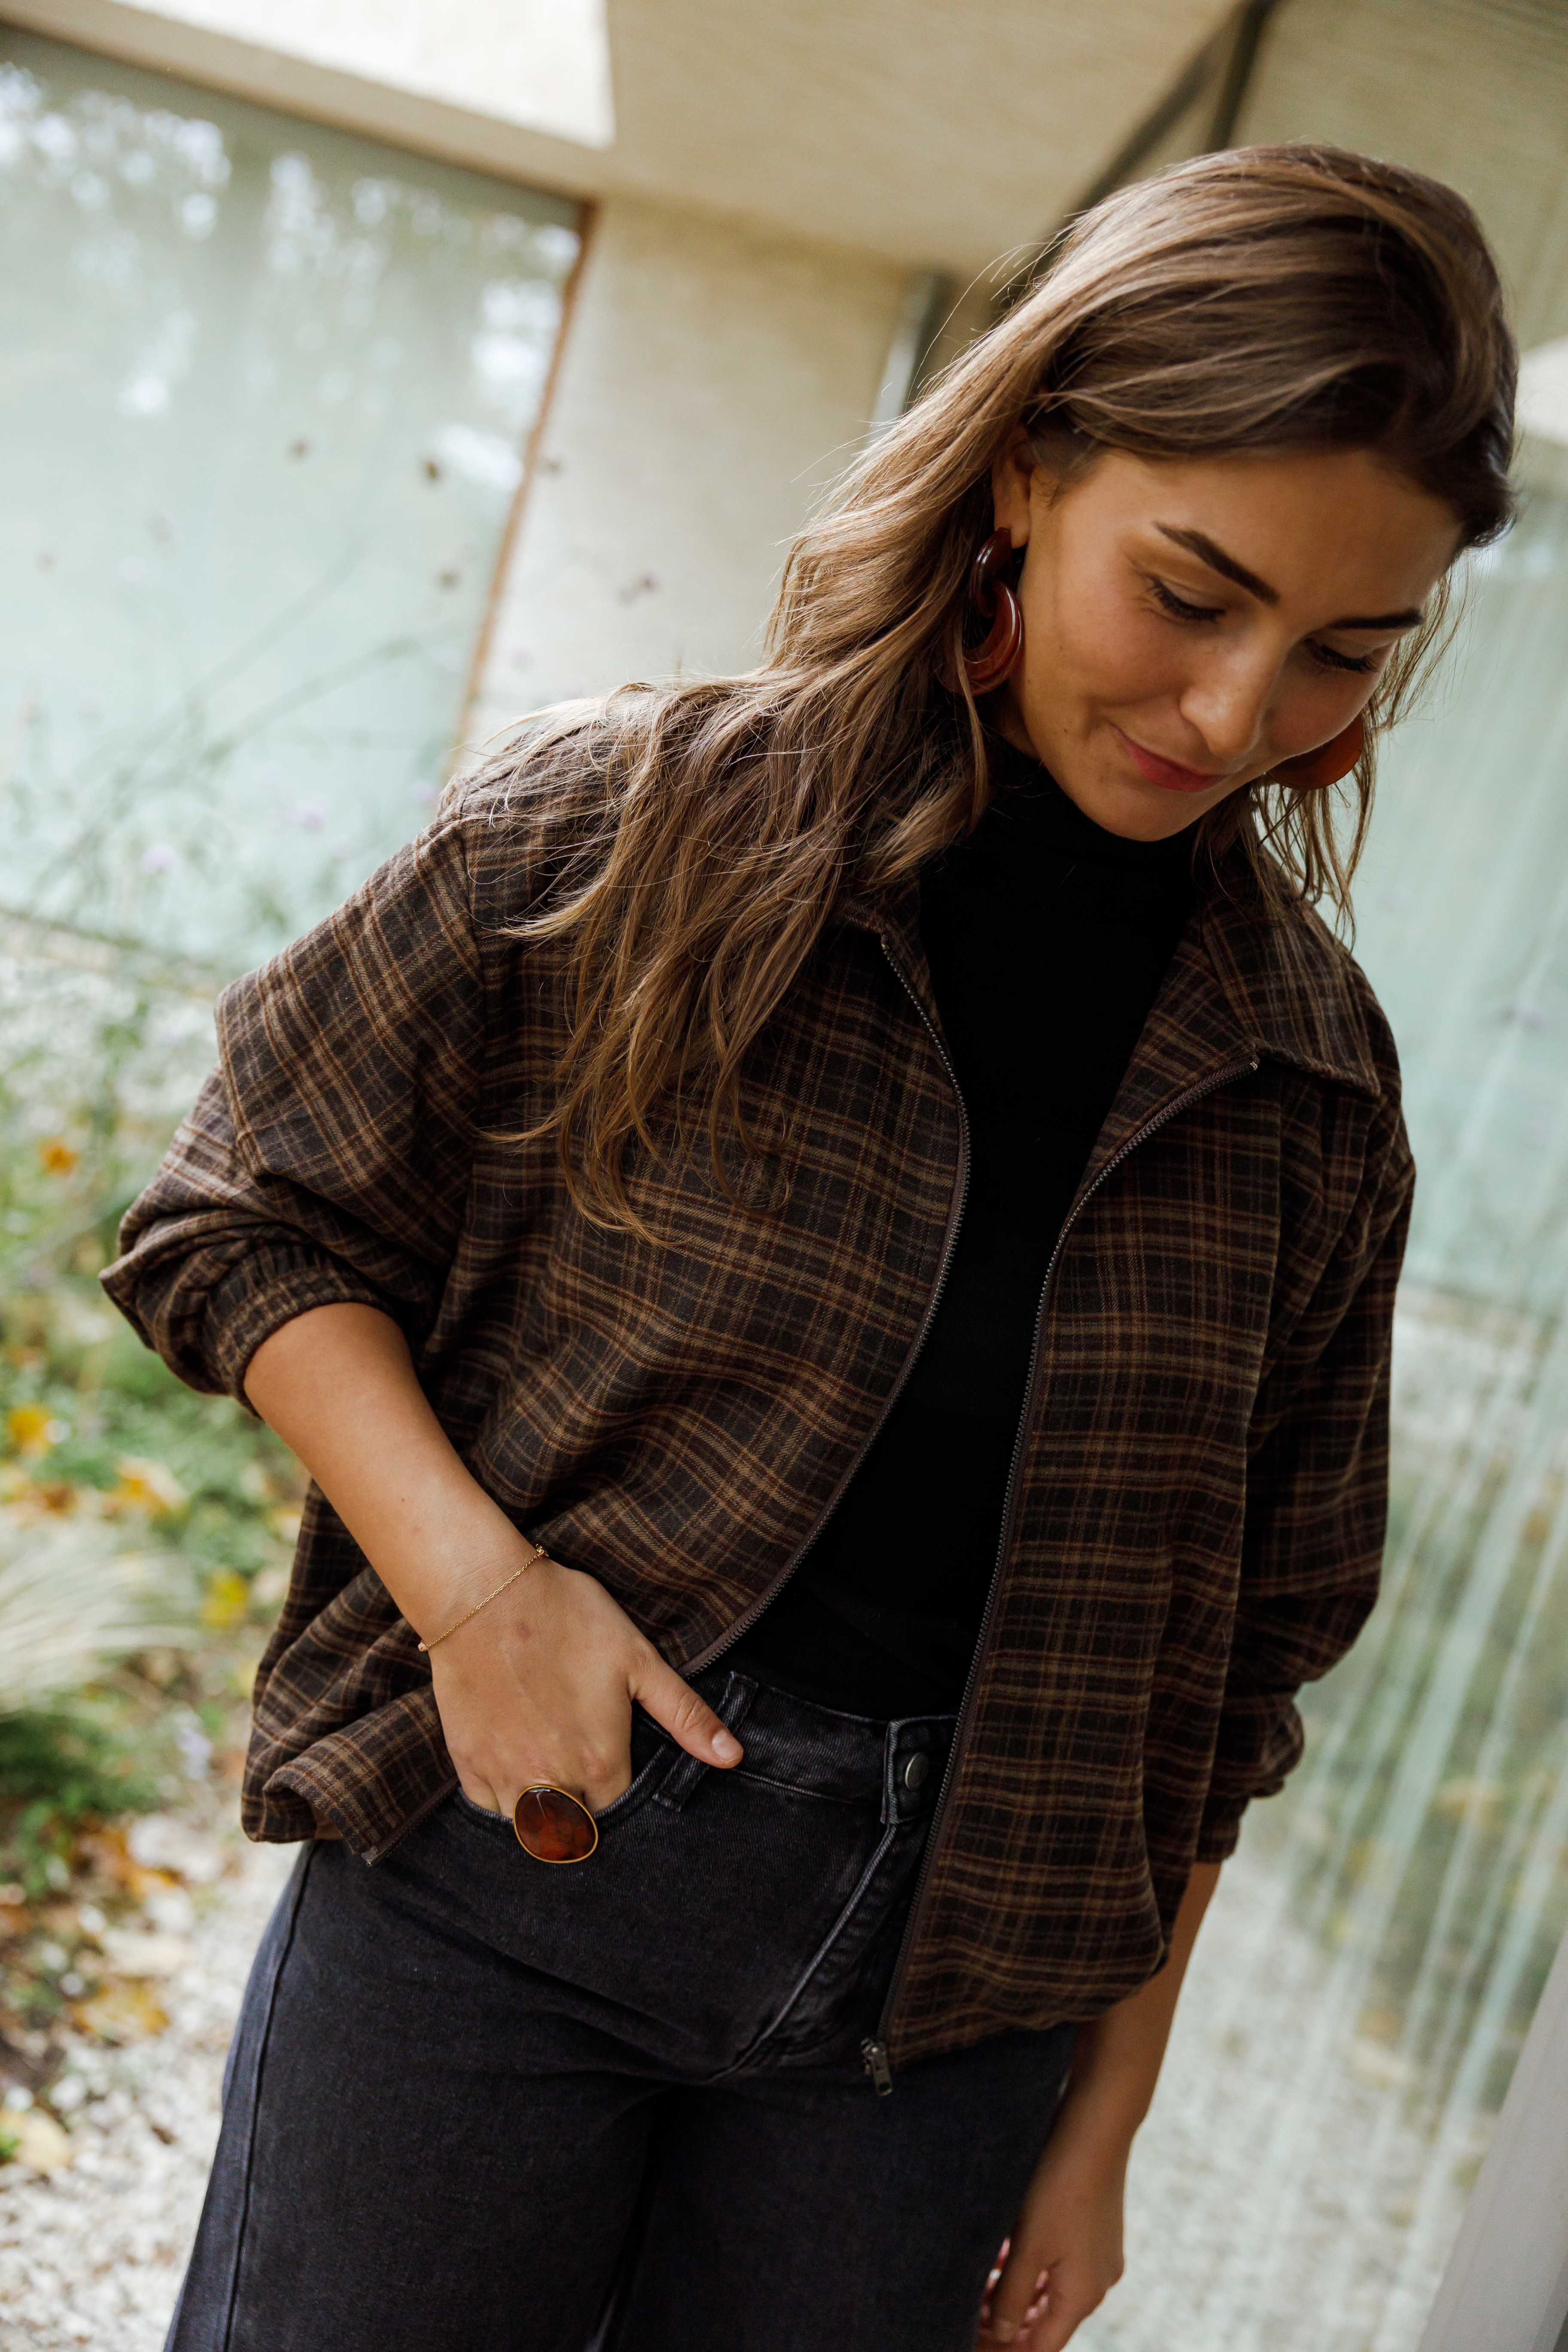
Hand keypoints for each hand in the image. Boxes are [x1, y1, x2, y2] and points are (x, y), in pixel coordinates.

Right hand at [430, 1551, 742, 1813]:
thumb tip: (733, 1757)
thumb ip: (685, 1715)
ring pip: (531, 1832)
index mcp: (599, 1764)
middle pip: (576, 1831)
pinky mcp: (468, 1764)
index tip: (618, 1777)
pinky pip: (490, 1812)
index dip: (624, 1799)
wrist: (485, 1594)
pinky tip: (517, 1777)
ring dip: (546, 1819)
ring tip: (555, 1787)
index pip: (621, 1814)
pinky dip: (505, 1805)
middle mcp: (552, 1783)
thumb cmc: (567, 1618)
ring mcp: (505, 1777)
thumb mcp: (638, 1659)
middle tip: (587, 1784)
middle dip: (586, 1818)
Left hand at [977, 2123, 1126, 2347]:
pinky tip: (997, 2256)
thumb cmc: (1060, 2187)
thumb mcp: (1028, 2247)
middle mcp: (1096, 2282)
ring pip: (1048, 2291)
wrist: (1096, 2129)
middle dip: (1004, 2323)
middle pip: (1044, 2321)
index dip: (1004, 2349)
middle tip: (964, 2315)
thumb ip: (1010, 2296)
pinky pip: (1056, 2265)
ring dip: (1013, 2295)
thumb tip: (1001, 2335)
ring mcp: (1096, 2256)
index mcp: (1083, 2296)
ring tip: (973, 2286)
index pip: (1040, 2346)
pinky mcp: (1092, 2232)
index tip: (968, 2339)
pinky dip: (1027, 2269)